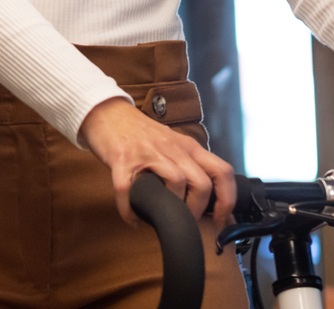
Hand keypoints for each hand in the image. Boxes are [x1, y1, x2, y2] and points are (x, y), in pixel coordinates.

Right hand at [79, 97, 236, 225]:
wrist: (106, 112)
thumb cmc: (138, 133)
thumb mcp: (171, 144)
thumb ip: (187, 165)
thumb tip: (201, 202)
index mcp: (188, 147)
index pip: (222, 171)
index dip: (227, 200)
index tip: (221, 220)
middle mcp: (172, 148)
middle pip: (202, 183)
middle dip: (197, 211)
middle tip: (185, 220)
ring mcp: (147, 152)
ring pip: (176, 182)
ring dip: (170, 208)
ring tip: (160, 216)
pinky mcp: (122, 159)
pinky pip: (129, 190)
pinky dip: (130, 210)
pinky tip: (132, 217)